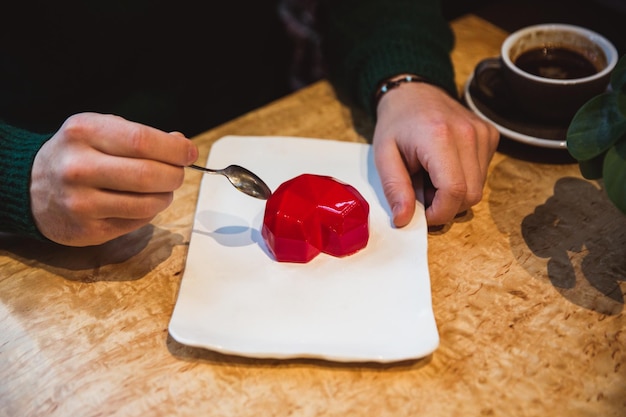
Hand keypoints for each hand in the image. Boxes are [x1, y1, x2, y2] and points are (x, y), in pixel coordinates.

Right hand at [30, 113, 198, 245]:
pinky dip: (149, 212)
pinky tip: (138, 202)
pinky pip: (137, 222)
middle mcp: (79, 167)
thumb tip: (182, 145)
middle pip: (149, 175)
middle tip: (177, 173)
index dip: (175, 150)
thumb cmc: (78, 154)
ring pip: (148, 203)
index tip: (189, 153)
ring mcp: (81, 202)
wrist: (32, 187)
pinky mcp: (87, 230)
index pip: (143, 141)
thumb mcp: (101, 131)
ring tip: (160, 188)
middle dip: (175, 175)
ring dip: (166, 196)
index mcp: (84, 132)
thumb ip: (141, 135)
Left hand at [373, 81, 498, 226]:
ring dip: (454, 193)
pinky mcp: (490, 135)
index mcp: (439, 137)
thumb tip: (403, 220)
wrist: (413, 92)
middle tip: (422, 192)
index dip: (439, 213)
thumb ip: (394, 189)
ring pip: (478, 188)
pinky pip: (482, 174)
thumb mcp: (383, 156)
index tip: (421, 214)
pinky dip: (464, 180)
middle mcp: (468, 134)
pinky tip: (445, 167)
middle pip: (471, 195)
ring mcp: (483, 133)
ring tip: (431, 177)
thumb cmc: (396, 124)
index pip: (454, 191)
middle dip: (446, 206)